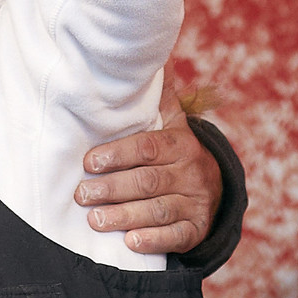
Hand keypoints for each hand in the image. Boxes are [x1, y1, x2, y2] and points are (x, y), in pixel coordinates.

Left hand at [74, 86, 221, 255]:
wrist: (214, 186)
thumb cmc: (175, 150)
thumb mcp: (171, 122)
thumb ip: (158, 96)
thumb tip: (153, 54)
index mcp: (180, 143)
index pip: (148, 148)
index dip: (118, 154)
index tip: (89, 162)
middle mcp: (191, 172)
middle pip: (149, 181)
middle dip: (113, 188)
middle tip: (82, 195)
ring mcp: (196, 203)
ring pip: (159, 210)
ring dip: (125, 216)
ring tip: (95, 220)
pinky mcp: (196, 230)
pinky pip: (176, 237)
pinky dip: (153, 241)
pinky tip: (130, 242)